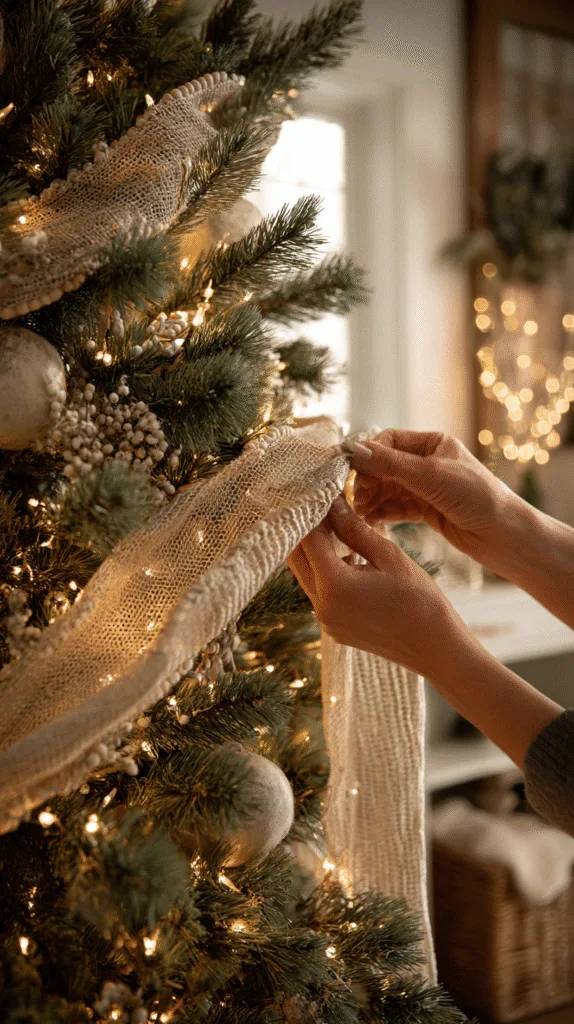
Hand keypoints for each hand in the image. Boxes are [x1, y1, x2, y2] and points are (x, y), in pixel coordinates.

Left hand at [287, 495, 468, 679]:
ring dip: (314, 549)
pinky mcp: (333, 627)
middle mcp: (321, 607)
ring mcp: (326, 621)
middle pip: (297, 557)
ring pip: (305, 574)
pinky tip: (345, 554)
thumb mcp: (389, 556)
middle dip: (306, 528)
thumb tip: (332, 503)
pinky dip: (325, 570)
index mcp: (334, 586)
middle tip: (322, 504)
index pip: (307, 538)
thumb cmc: (420, 600)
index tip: (320, 492)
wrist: (435, 647)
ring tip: (335, 525)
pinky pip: (318, 592)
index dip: (311, 512)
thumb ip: (354, 529)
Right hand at [349, 429, 524, 573]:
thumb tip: (354, 451)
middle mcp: (428, 462)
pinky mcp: (425, 510)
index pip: (389, 441)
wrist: (503, 536)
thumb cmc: (476, 497)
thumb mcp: (431, 476)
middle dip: (367, 481)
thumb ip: (391, 464)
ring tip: (359, 512)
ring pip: (388, 488)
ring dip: (371, 498)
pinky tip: (370, 520)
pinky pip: (395, 507)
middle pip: (384, 466)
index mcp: (433, 443)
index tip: (350, 471)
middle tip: (355, 497)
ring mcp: (426, 487)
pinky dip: (381, 513)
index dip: (368, 455)